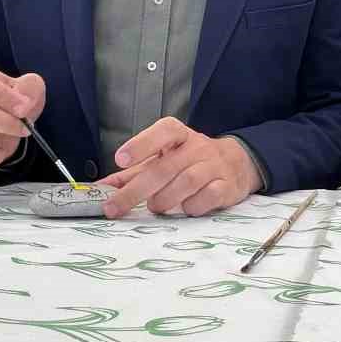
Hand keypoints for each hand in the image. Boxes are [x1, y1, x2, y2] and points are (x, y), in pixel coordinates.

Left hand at [98, 118, 260, 217]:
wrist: (238, 162)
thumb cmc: (191, 160)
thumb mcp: (163, 158)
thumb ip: (134, 172)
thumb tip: (102, 187)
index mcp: (178, 135)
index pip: (163, 132)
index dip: (141, 144)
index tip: (120, 160)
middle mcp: (196, 147)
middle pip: (165, 167)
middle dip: (136, 189)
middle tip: (115, 207)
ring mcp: (213, 166)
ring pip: (187, 181)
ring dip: (165, 198)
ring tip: (154, 207)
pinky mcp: (226, 186)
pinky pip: (209, 196)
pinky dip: (193, 205)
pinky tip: (185, 209)